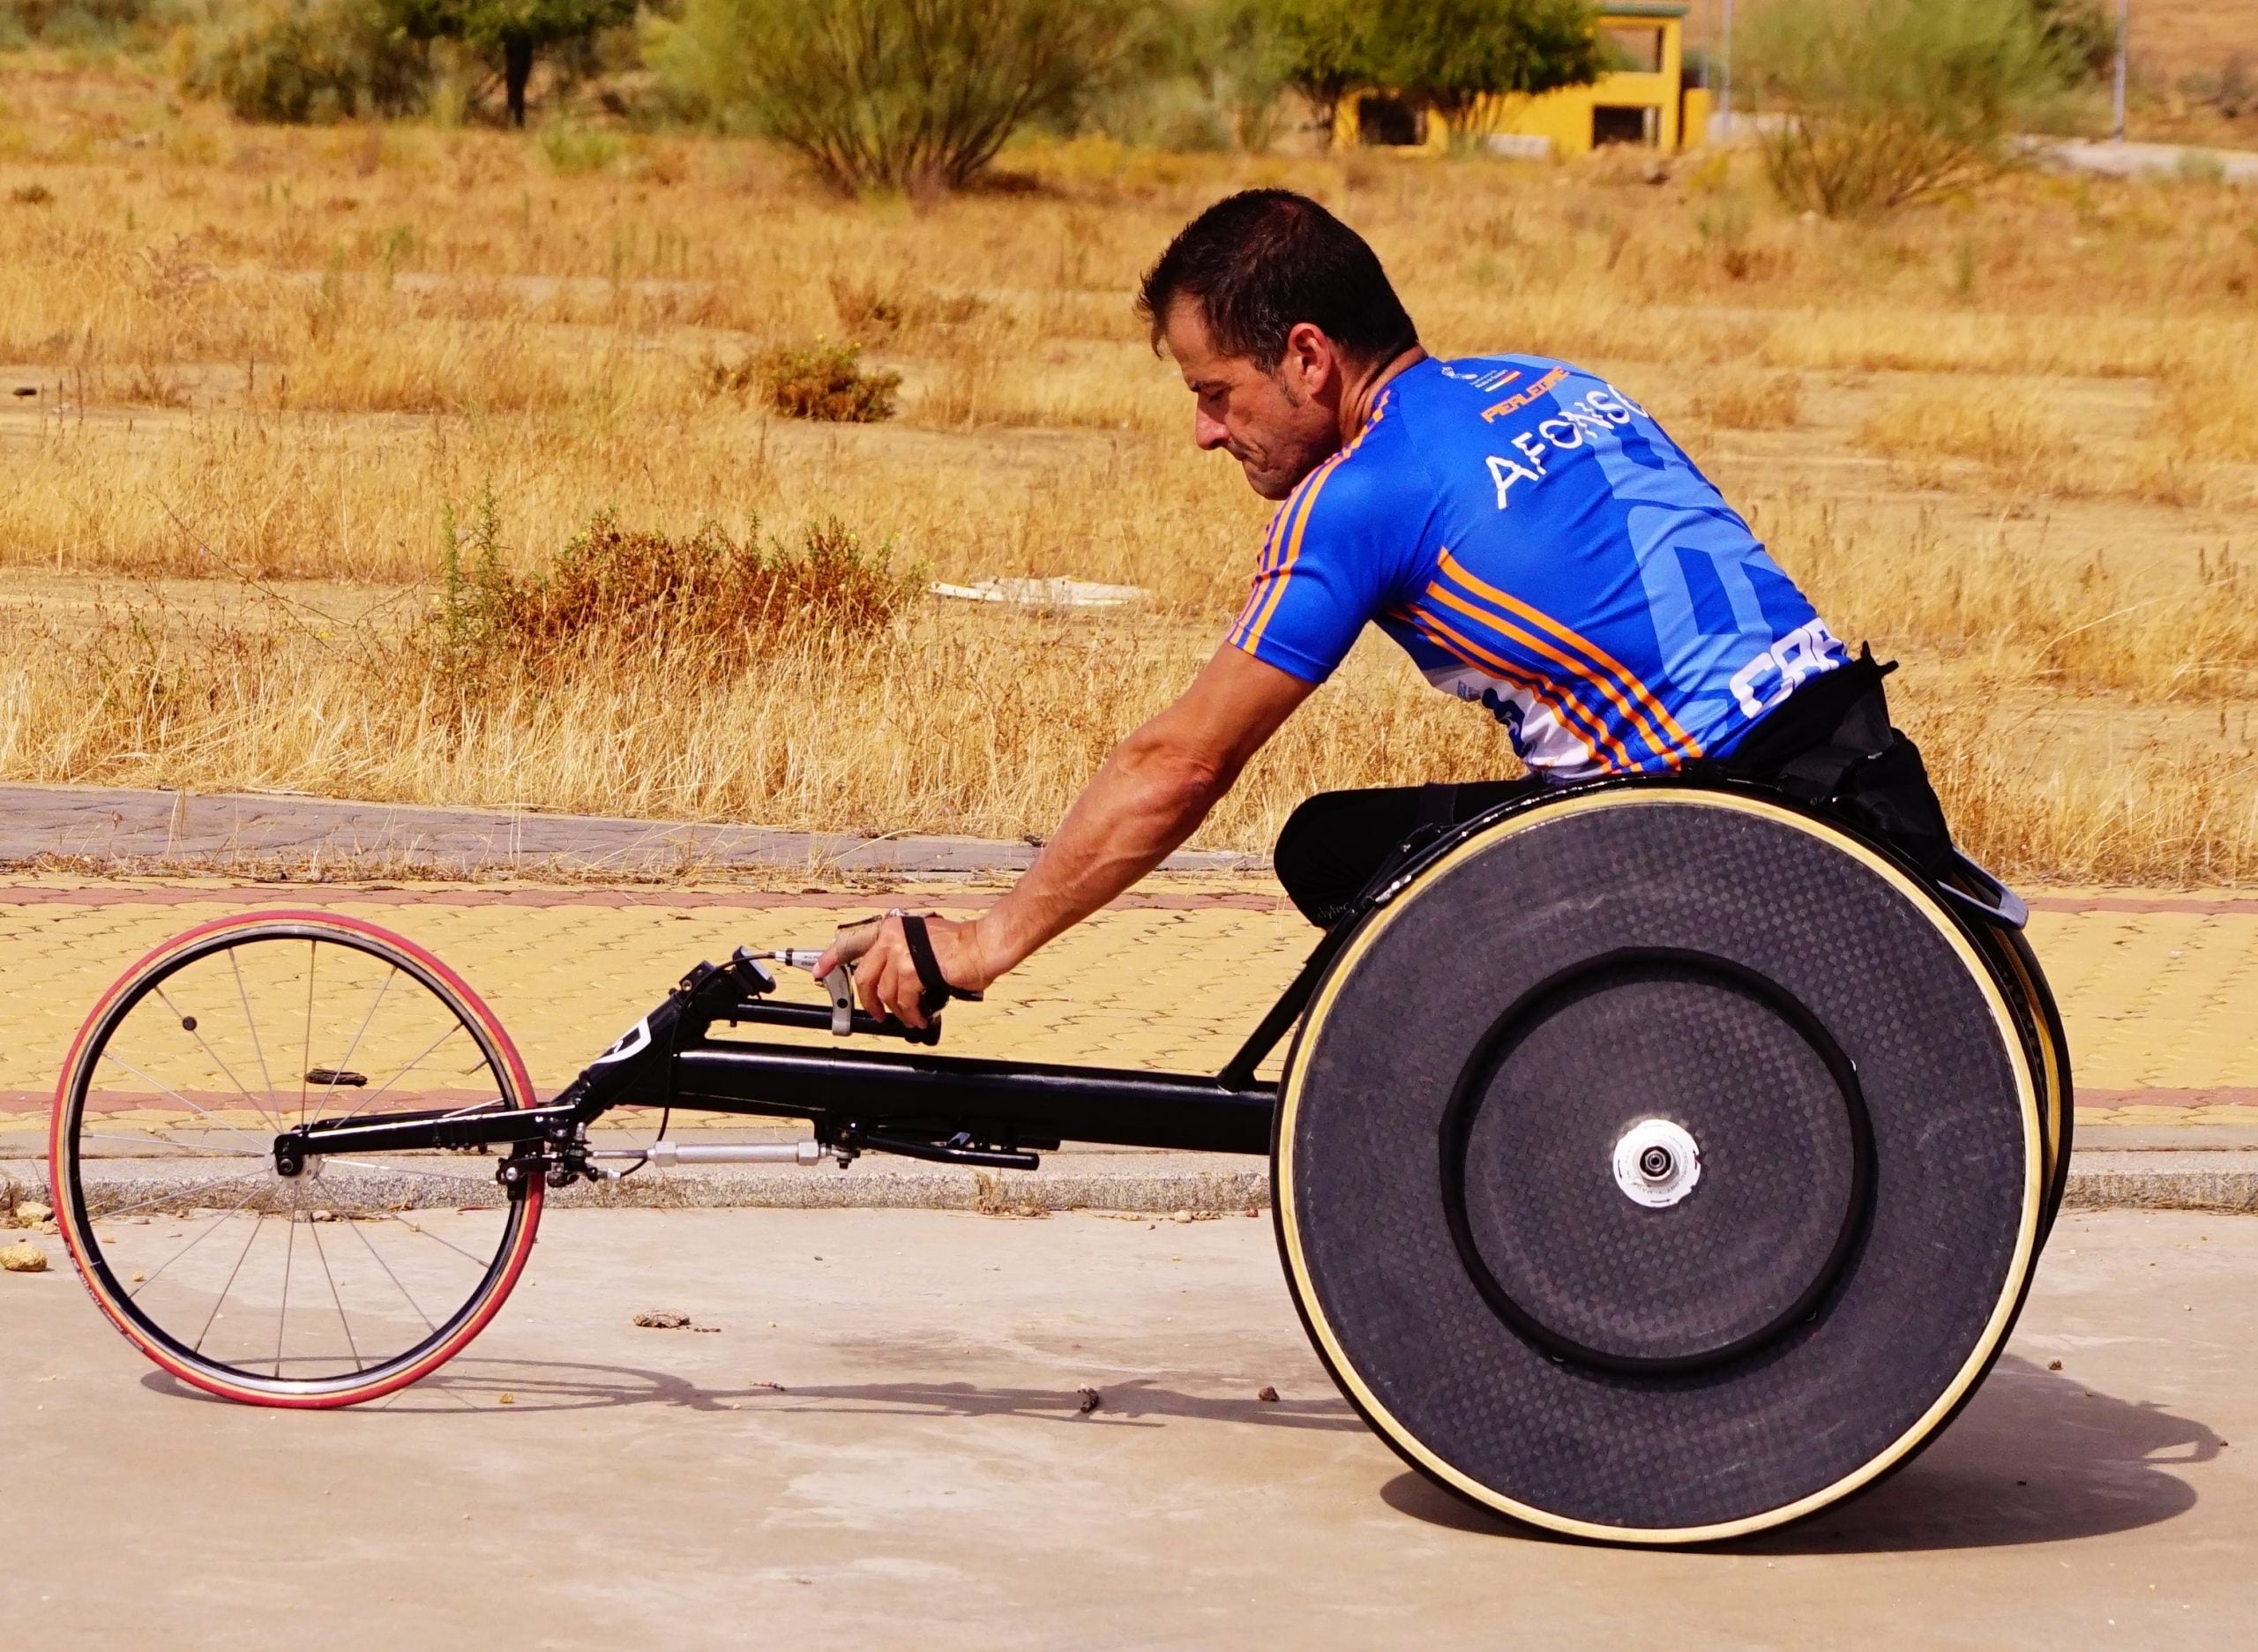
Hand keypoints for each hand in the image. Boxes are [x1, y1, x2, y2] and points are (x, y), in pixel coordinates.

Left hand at [815, 911, 993, 1030]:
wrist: (983, 946)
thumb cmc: (962, 946)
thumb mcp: (923, 942)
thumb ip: (902, 954)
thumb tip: (892, 978)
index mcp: (893, 928)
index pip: (852, 941)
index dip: (831, 958)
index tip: (819, 970)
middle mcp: (893, 936)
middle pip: (864, 976)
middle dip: (868, 1002)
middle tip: (876, 1014)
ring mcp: (901, 952)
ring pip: (884, 993)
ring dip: (896, 1011)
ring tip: (908, 1017)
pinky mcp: (914, 969)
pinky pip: (903, 1001)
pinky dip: (910, 1013)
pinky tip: (918, 1017)